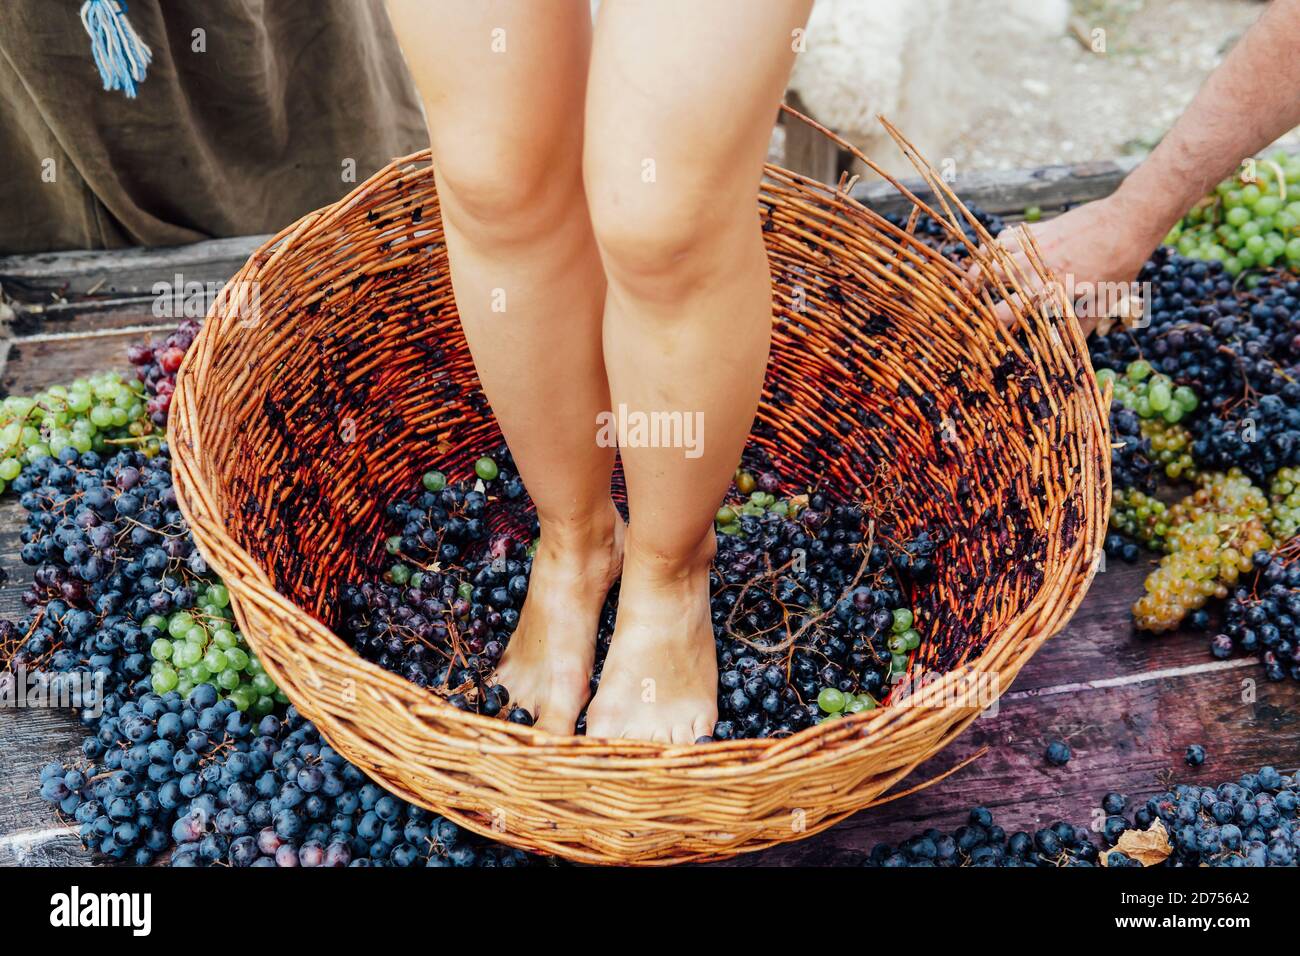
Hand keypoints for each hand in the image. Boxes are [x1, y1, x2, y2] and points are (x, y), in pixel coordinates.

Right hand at [965, 195, 1159, 336]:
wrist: (1129, 221)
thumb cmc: (1121, 266)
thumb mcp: (1104, 303)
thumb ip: (1081, 327)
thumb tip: (1071, 353)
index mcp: (1054, 290)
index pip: (1009, 310)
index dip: (991, 323)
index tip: (985, 332)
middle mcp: (1039, 268)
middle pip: (989, 278)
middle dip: (972, 292)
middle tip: (967, 304)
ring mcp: (1036, 246)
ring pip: (991, 255)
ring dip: (976, 269)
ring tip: (971, 282)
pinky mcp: (1038, 230)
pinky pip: (1004, 237)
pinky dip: (993, 247)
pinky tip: (992, 257)